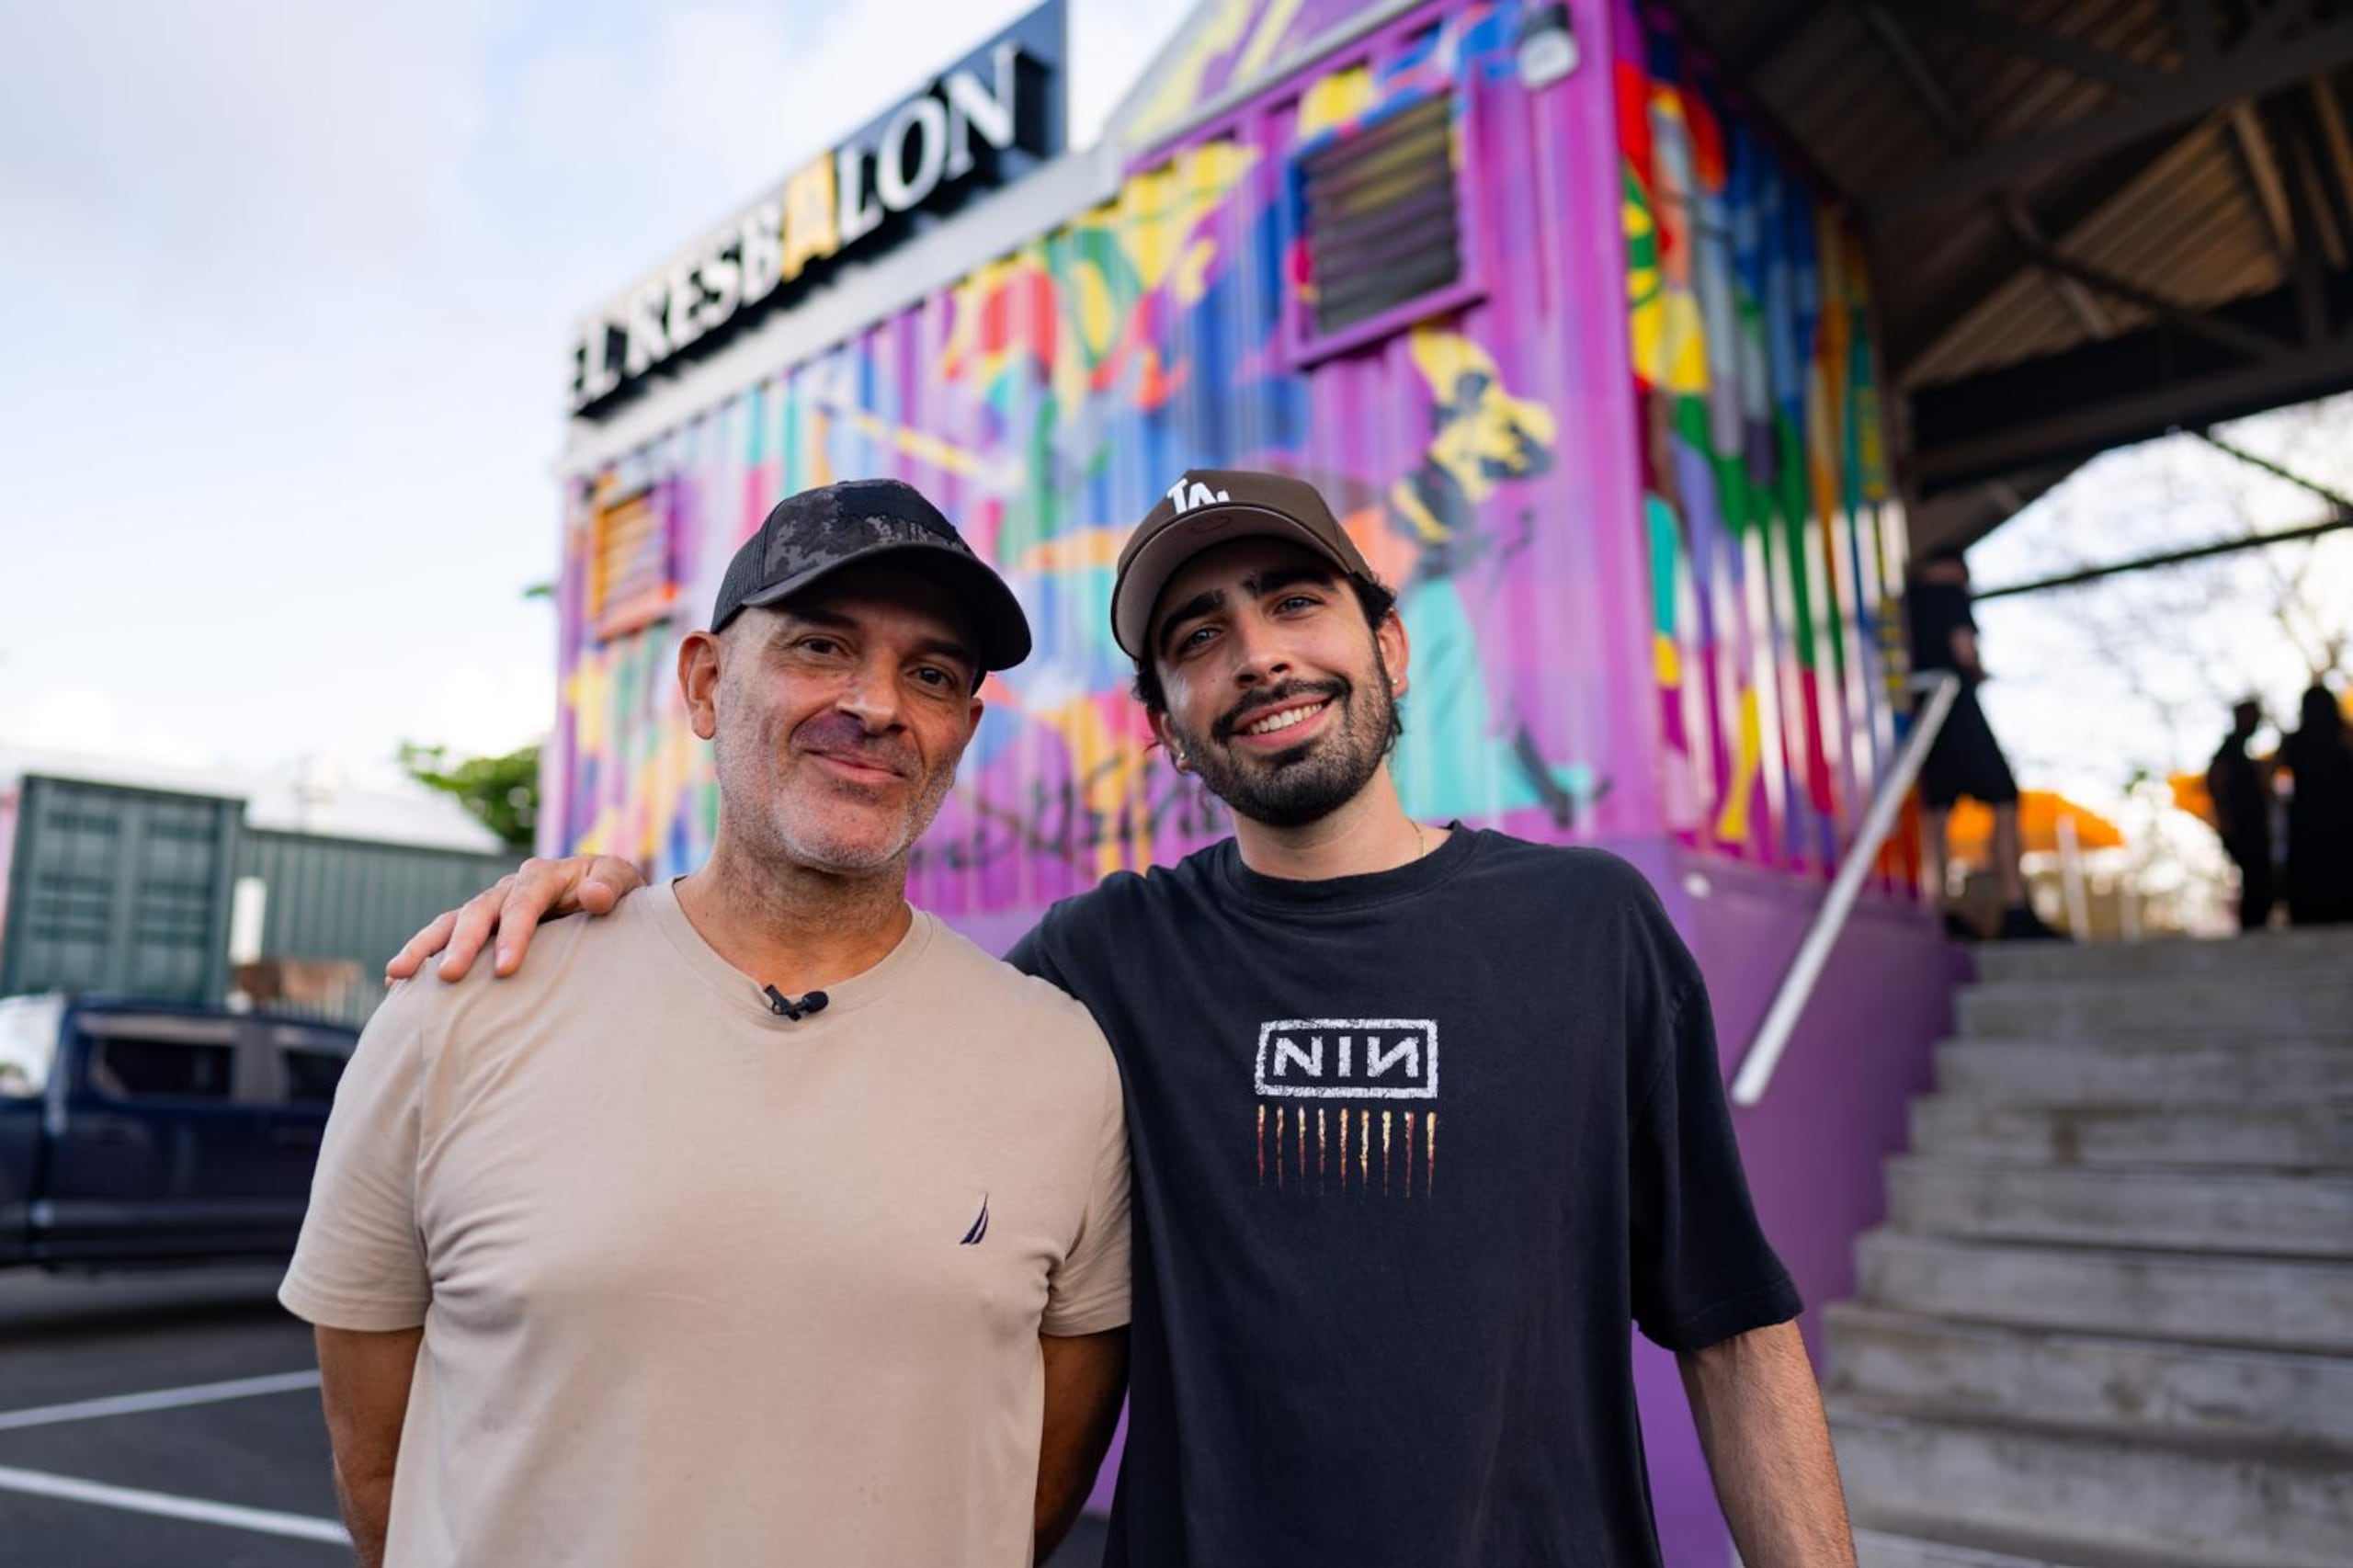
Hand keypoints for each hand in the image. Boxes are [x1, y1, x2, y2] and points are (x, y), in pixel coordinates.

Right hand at [383, 855, 646, 983]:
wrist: (606, 894)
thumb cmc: (615, 893)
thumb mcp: (623, 884)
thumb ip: (610, 887)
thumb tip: (593, 896)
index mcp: (543, 875)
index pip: (523, 903)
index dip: (513, 934)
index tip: (505, 969)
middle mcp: (509, 887)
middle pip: (479, 912)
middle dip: (462, 944)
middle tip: (449, 977)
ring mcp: (491, 906)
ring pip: (451, 922)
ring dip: (424, 947)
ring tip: (398, 973)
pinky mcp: (481, 926)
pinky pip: (445, 937)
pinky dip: (422, 955)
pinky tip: (396, 982)